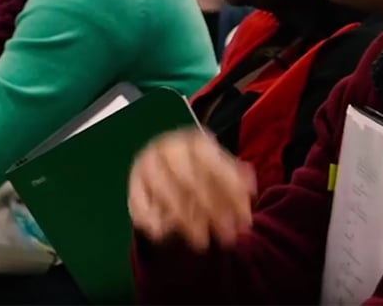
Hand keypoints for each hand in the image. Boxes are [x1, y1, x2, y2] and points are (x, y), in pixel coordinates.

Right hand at [128, 129, 256, 251]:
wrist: (163, 157)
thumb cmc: (199, 166)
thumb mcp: (220, 166)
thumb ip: (236, 178)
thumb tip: (250, 188)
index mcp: (194, 141)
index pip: (215, 166)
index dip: (232, 194)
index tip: (246, 220)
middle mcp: (168, 148)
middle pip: (190, 180)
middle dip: (211, 211)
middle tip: (228, 238)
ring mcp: (147, 163)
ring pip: (165, 191)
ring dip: (185, 219)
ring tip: (202, 243)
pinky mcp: (132, 182)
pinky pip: (138, 201)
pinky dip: (149, 217)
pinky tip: (163, 234)